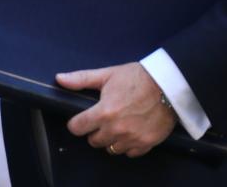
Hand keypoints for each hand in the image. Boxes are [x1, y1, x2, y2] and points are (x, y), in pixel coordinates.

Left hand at [56, 62, 176, 157]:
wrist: (168, 84)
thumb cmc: (136, 77)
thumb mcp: (107, 74)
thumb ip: (81, 79)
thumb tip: (59, 79)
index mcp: (103, 112)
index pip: (77, 127)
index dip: (77, 123)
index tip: (81, 119)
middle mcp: (116, 129)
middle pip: (94, 141)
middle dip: (95, 131)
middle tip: (102, 119)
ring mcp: (131, 138)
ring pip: (111, 149)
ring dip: (111, 139)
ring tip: (117, 125)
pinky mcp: (146, 143)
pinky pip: (130, 153)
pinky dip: (128, 145)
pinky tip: (130, 132)